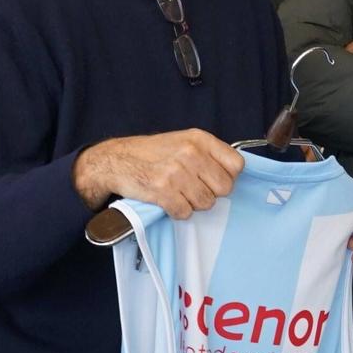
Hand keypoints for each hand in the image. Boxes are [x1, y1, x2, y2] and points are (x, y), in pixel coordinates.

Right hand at [72, 129, 244, 216]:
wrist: (116, 160)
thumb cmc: (152, 153)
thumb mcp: (183, 141)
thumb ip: (208, 154)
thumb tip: (233, 174)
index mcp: (199, 139)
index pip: (236, 165)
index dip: (228, 177)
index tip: (214, 180)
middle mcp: (190, 153)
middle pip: (225, 188)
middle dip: (211, 193)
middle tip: (193, 188)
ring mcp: (177, 172)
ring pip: (206, 203)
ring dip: (193, 203)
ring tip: (177, 192)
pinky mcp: (163, 191)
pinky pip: (185, 213)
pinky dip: (177, 211)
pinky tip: (167, 200)